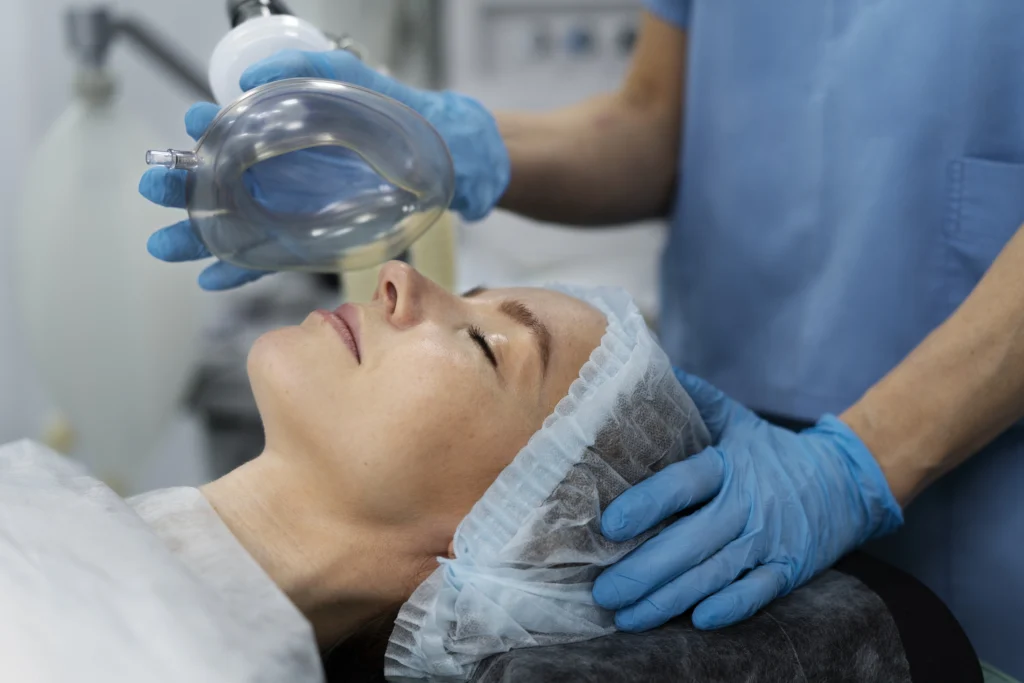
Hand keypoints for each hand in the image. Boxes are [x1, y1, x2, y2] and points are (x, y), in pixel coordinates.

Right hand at [139, 49, 508, 290]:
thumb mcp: (355, 86)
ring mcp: (290, 211)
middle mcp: (278, 176)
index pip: (229, 136)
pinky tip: (210, 281)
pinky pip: (268, 262)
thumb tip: (252, 76)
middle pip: (218, 184)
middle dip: (182, 187)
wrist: (441, 160)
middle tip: (154, 188)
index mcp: (282, 137)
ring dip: (197, 237)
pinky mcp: (308, 243)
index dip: (203, 133)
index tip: (188, 126)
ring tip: (164, 245)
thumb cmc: (397, 120)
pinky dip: (240, 273)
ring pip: (232, 227)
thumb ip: (309, 73)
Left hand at [592, 369, 902, 631]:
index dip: (646, 505)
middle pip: (690, 542)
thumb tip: (643, 369)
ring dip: (668, 600)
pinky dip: (728, 608)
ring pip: (713, 575)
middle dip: (643, 571)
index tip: (609, 525)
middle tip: (603, 591)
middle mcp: (746, 507)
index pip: (682, 485)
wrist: (847, 481)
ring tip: (627, 617)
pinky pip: (756, 595)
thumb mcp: (736, 418)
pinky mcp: (788, 571)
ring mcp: (768, 542)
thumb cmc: (774, 452)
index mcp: (728, 467)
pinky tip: (696, 621)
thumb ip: (692, 400)